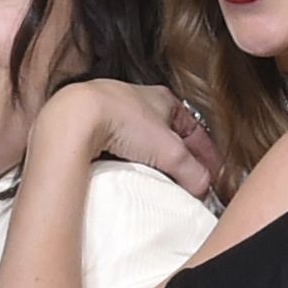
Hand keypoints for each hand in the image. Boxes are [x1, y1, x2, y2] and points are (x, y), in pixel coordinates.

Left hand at [31, 78, 224, 200]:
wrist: (74, 118)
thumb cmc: (122, 120)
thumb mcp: (170, 151)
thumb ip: (192, 171)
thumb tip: (203, 188)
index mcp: (164, 99)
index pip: (196, 130)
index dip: (207, 156)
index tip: (213, 177)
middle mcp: (140, 102)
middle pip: (169, 136)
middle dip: (180, 160)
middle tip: (188, 183)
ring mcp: (114, 112)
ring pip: (142, 142)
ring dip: (152, 162)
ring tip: (158, 183)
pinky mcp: (92, 127)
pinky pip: (117, 149)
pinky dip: (126, 163)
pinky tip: (127, 176)